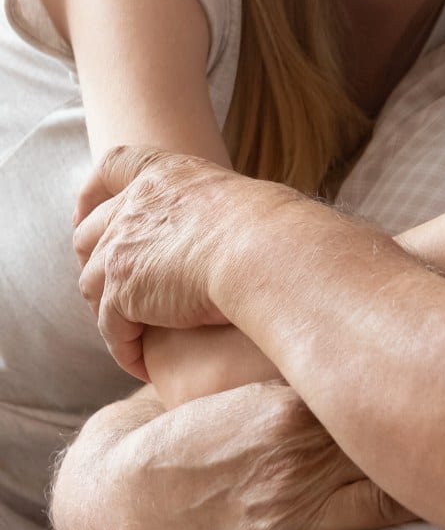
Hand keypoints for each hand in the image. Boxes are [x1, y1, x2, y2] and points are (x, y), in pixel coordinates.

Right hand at [52, 382, 438, 529]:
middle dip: (442, 437)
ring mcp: (297, 510)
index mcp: (294, 407)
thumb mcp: (251, 388)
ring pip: (379, 502)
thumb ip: (303, 370)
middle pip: (389, 446)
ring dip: (430, 498)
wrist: (143, 493)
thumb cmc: (203, 434)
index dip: (426, 384)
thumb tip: (362, 335)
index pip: (375, 389)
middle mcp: (302, 456)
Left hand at [75, 147, 293, 379]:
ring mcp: (121, 246)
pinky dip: (125, 348)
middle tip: (109, 288)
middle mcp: (134, 205)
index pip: (113, 166)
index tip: (86, 214)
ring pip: (94, 284)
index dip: (93, 191)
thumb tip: (244, 231)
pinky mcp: (122, 291)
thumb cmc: (273, 229)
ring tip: (132, 334)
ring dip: (109, 310)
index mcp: (165, 174)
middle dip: (92, 260)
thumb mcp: (239, 202)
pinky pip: (112, 329)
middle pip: (90, 233)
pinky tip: (144, 363)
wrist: (261, 250)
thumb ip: (219, 213)